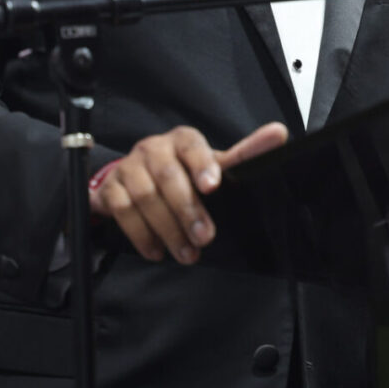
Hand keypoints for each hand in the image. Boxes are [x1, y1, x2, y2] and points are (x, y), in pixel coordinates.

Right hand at [88, 121, 286, 263]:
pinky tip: (156, 251)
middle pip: (169, 177)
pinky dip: (140, 234)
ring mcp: (128, 167)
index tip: (213, 185)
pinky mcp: (109, 188)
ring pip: (145, 196)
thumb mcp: (214, 163)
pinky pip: (122, 211)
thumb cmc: (184, 172)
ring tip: (187, 253)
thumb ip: (245, 153)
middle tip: (205, 237)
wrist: (136, 179)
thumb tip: (279, 134)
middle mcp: (153, 148)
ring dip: (167, 229)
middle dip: (188, 210)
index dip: (202, 164)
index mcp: (182, 139)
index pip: (192, 145)